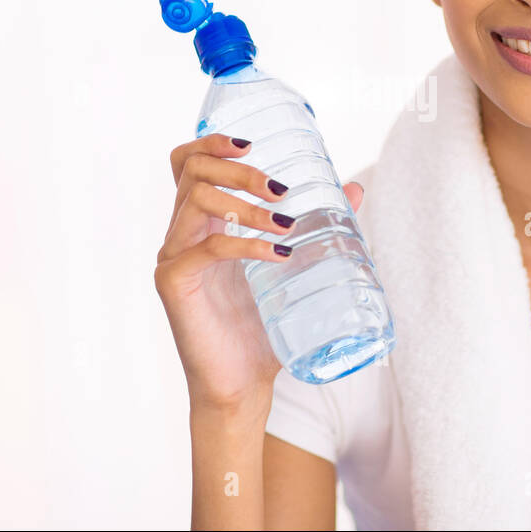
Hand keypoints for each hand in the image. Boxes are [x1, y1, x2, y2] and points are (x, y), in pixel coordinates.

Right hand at [154, 132, 364, 411]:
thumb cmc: (263, 330)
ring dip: (246, 203)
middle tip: (280, 188)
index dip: (211, 143)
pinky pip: (207, 248)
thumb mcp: (294, 268)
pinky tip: (278, 253)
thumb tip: (356, 189)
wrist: (242, 388)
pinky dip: (246, 243)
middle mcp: (182, 234)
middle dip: (239, 169)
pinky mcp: (175, 284)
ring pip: (197, 199)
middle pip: (192, 171)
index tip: (250, 144)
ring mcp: (174, 257)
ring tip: (285, 223)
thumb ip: (318, 228)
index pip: (188, 164)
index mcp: (202, 224)